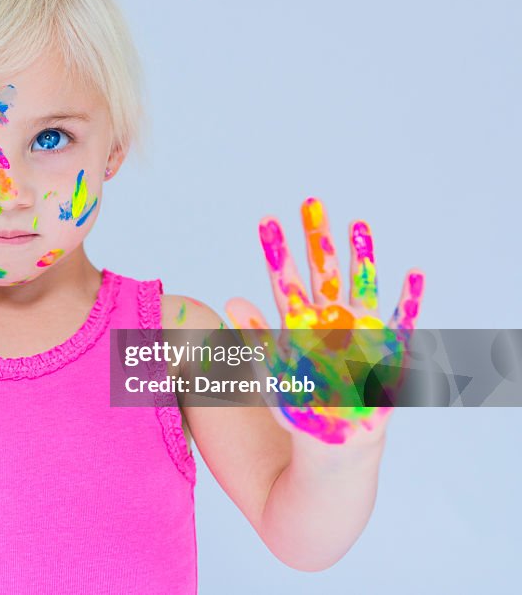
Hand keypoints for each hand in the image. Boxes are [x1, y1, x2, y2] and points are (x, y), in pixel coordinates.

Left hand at [225, 197, 424, 444]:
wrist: (333, 442)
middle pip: (322, 272)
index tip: (266, 220)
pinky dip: (409, 299)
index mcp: (297, 327)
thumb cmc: (299, 410)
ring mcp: (360, 332)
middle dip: (317, 238)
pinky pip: (402, 321)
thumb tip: (230, 301)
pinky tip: (413, 273)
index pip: (284, 281)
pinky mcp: (388, 350)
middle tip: (311, 202)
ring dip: (361, 256)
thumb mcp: (270, 375)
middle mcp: (329, 321)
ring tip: (358, 223)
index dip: (276, 251)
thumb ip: (253, 337)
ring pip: (361, 285)